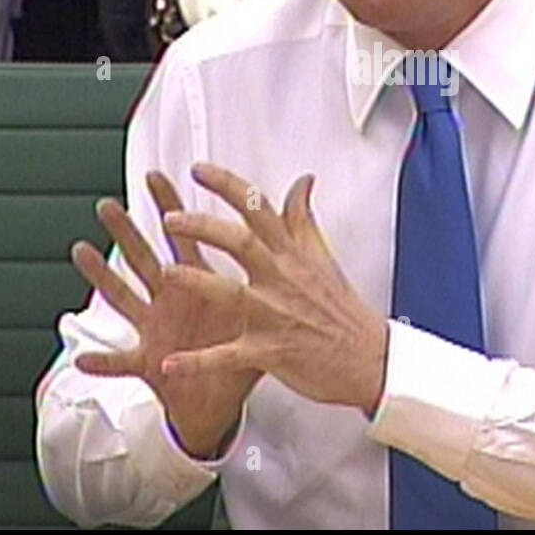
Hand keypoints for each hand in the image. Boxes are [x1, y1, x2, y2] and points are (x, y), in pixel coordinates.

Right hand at [70, 171, 261, 457]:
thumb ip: (279, 265)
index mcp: (197, 282)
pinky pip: (123, 362)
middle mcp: (169, 299)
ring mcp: (155, 328)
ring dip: (103, 277)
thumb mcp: (262, 305)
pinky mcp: (149, 362)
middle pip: (145, 258)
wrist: (222, 398)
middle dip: (126, 232)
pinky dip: (103, 362)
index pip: (183, 236)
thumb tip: (299, 227)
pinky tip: (82, 356)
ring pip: (124, 298)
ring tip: (82, 252)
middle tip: (107, 205)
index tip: (156, 176)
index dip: (169, 206)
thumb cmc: (238, 347)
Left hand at [161, 163, 388, 416]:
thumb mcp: (323, 256)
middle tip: (171, 219)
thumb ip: (302, 218)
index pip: (259, 209)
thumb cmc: (342, 310)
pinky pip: (227, 357)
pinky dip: (198, 362)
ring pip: (231, 293)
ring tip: (166, 273)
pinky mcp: (269, 352)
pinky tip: (169, 363)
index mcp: (292, 255)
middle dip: (204, 227)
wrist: (369, 358)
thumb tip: (303, 181)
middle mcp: (281, 279)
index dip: (227, 186)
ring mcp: (274, 315)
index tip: (199, 170)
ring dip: (197, 282)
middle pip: (241, 243)